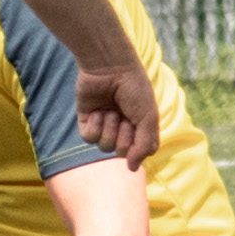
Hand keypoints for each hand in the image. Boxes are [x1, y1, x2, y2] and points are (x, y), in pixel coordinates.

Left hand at [75, 57, 160, 171]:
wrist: (110, 66)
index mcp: (139, 127)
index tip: (138, 125)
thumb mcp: (148, 117)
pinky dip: (94, 126)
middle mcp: (122, 128)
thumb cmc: (133, 88)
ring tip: (109, 111)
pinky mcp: (86, 120)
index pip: (139, 152)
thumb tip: (132, 169)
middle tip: (122, 115)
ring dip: (108, 128)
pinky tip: (97, 111)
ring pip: (104, 147)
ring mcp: (104, 124)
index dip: (138, 143)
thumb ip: (145, 146)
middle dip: (122, 135)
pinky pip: (88, 138)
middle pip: (120, 152)